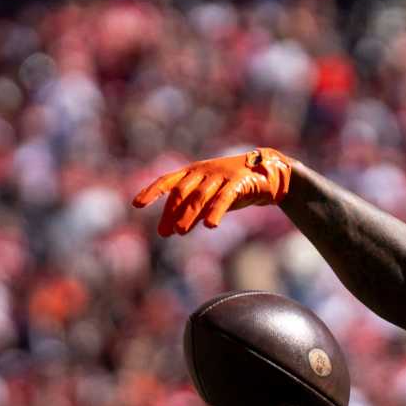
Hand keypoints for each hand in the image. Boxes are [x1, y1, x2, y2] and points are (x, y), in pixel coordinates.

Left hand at [132, 147, 294, 235]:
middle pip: (182, 191)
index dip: (152, 191)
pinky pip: (224, 198)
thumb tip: (174, 229)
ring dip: (188, 214)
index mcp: (194, 172)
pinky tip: (209, 226)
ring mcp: (221, 175)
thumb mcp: (211, 198)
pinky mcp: (238, 183)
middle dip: (171, 213)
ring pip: (200, 196)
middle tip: (165, 233)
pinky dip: (216, 211)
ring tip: (180, 232)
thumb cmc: (235, 187)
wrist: (268, 174)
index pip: (167, 181)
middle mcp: (204, 172)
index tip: (137, 204)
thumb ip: (194, 211)